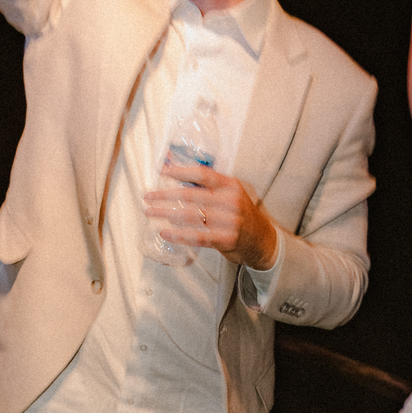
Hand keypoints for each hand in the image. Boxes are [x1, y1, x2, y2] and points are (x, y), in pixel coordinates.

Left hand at [144, 161, 277, 269]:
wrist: (263, 241)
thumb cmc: (242, 216)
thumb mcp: (232, 195)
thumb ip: (210, 188)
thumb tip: (178, 178)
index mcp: (230, 185)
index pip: (202, 174)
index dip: (180, 171)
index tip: (162, 171)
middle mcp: (230, 201)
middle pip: (191, 195)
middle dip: (165, 196)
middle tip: (147, 196)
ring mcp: (229, 221)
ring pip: (191, 216)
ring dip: (166, 214)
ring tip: (150, 213)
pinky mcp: (226, 239)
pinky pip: (197, 236)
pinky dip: (178, 235)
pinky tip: (165, 232)